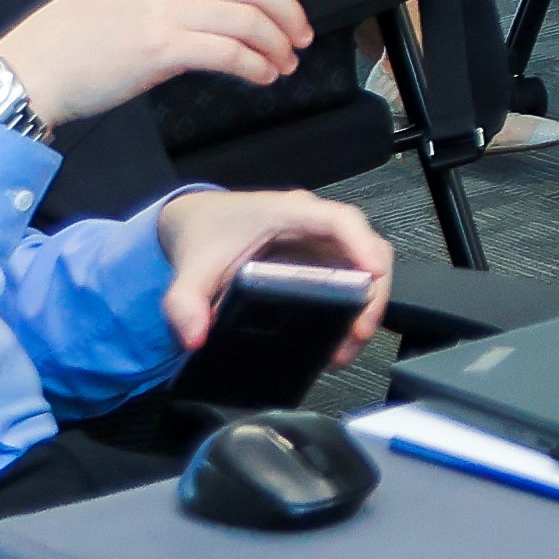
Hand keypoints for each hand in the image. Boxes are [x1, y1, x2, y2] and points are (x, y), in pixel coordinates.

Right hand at [0, 0, 319, 125]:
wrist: (31, 67)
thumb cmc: (71, 38)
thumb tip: (220, 1)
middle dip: (288, 11)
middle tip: (300, 35)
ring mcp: (163, 9)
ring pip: (248, 18)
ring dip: (277, 44)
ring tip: (283, 63)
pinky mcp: (161, 46)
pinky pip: (230, 52)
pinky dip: (256, 66)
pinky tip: (261, 77)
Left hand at [154, 188, 392, 357]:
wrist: (199, 222)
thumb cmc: (206, 234)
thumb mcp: (190, 268)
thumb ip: (184, 301)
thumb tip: (195, 336)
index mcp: (287, 213)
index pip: (339, 220)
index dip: (362, 244)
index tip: (374, 274)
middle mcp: (316, 224)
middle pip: (367, 248)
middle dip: (371, 291)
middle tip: (358, 332)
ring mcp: (324, 243)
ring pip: (367, 266)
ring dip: (367, 305)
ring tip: (348, 345)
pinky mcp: (324, 261)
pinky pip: (353, 279)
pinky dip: (354, 308)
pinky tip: (340, 338)